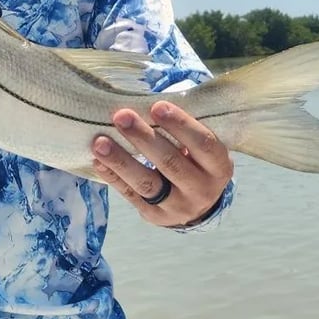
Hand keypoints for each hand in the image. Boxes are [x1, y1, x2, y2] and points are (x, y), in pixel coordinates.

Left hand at [92, 99, 233, 227]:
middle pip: (170, 163)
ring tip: (99, 143)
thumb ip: (184, 129)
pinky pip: (131, 195)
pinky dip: (114, 177)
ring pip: (147, 184)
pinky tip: (99, 161)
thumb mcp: (203, 147)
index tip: (156, 106)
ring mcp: (178, 207)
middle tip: (121, 116)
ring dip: (121, 161)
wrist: (199, 203)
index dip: (180, 125)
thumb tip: (145, 103)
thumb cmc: (197, 160)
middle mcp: (202, 190)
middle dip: (143, 138)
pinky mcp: (155, 216)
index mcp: (219, 167)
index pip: (202, 144)